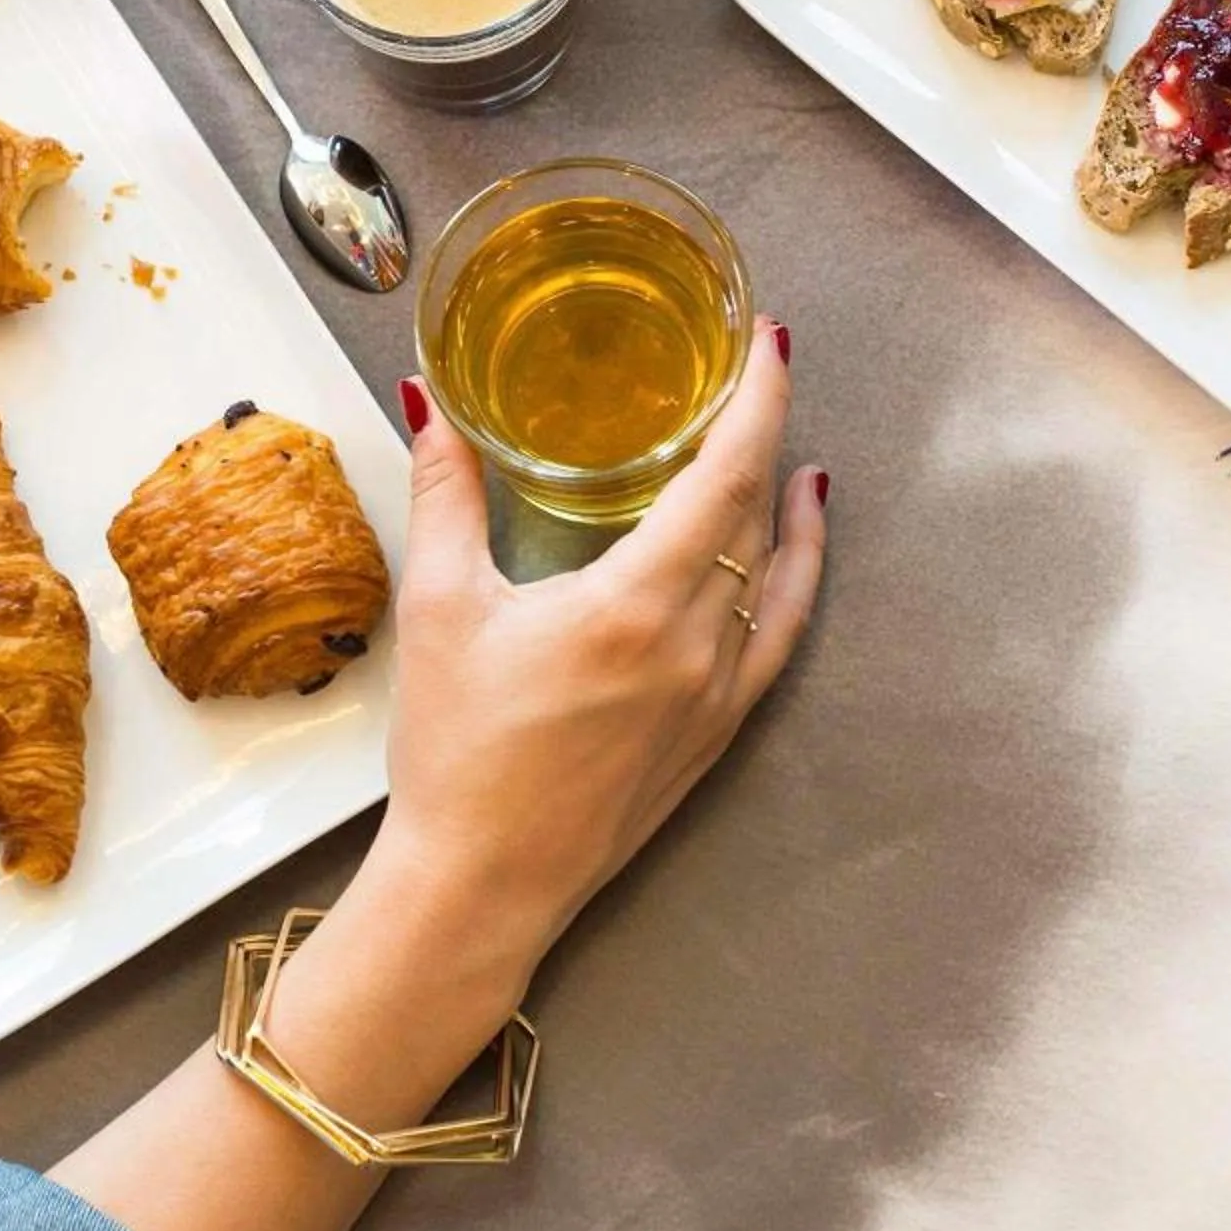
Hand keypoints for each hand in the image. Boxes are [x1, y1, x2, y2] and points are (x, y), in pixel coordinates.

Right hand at [366, 321, 826, 981]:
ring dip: (779, 501)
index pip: (726, 478)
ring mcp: (716, 694)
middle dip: (764, 432)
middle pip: (755, 515)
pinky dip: (797, 577)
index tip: (772, 345)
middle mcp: (695, 646)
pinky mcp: (717, 733)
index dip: (759, 403)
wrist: (481, 885)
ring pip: (773, 574)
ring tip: (781, 444)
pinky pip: (780, 636)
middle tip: (758, 369)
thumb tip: (433, 402)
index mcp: (634, 606)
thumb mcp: (440, 608)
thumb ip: (447, 494)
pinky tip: (795, 542)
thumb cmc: (456, 754)